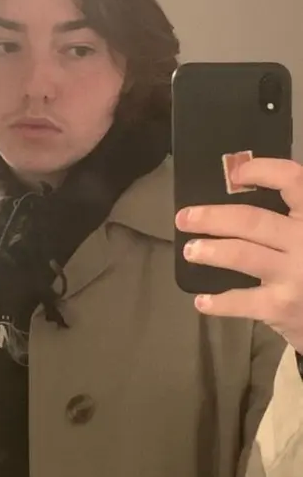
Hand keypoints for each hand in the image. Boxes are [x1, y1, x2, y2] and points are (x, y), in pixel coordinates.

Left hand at [175, 158, 302, 353]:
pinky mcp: (281, 306)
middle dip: (212, 217)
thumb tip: (240, 187)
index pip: (292, 179)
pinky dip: (218, 302)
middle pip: (251, 220)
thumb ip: (289, 215)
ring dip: (209, 251)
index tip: (236, 173)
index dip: (261, 170)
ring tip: (190, 250)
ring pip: (240, 254)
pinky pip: (240, 300)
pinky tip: (202, 301)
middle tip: (184, 218)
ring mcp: (294, 274)